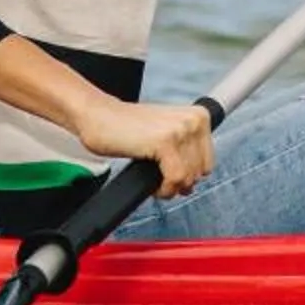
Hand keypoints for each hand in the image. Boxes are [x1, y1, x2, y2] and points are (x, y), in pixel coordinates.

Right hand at [71, 97, 215, 196]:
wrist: (96, 115)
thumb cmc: (125, 126)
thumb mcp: (165, 133)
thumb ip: (184, 153)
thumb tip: (191, 185)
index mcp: (199, 116)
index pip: (207, 162)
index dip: (187, 174)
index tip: (169, 173)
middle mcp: (194, 120)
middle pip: (200, 173)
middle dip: (179, 181)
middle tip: (158, 177)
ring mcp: (181, 130)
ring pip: (188, 178)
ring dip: (169, 187)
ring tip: (153, 178)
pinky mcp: (166, 142)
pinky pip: (175, 179)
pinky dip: (163, 189)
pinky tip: (152, 183)